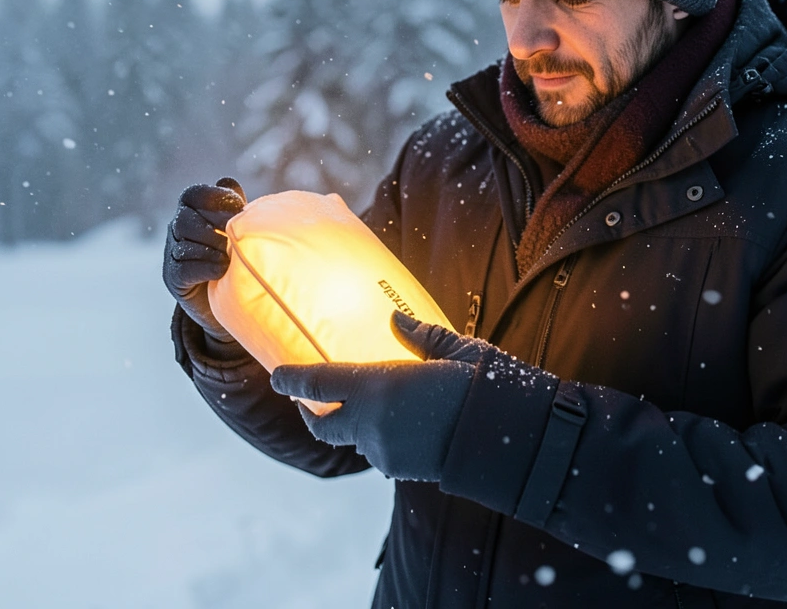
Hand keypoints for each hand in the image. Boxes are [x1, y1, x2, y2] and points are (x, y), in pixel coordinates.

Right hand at [163, 177, 245, 341]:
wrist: (226, 304)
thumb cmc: (235, 260)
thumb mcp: (237, 232)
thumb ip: (233, 208)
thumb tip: (228, 181)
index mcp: (192, 213)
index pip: (193, 195)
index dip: (214, 197)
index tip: (238, 207)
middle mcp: (177, 230)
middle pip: (186, 217)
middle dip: (214, 224)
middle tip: (235, 236)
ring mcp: (172, 254)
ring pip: (184, 239)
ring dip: (212, 245)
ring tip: (231, 256)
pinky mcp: (173, 278)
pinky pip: (184, 266)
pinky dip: (206, 266)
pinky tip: (223, 270)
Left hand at [269, 311, 495, 481]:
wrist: (510, 439)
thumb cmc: (484, 386)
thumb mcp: (455, 350)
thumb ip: (420, 335)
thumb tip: (395, 319)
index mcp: (379, 385)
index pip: (317, 384)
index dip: (291, 379)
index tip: (276, 375)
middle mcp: (372, 422)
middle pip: (322, 423)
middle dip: (310, 411)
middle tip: (308, 399)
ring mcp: (384, 450)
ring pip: (353, 438)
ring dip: (352, 425)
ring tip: (368, 408)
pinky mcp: (401, 468)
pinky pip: (378, 453)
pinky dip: (378, 439)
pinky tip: (399, 426)